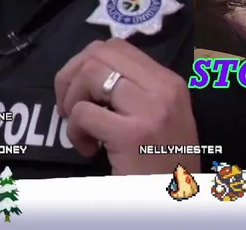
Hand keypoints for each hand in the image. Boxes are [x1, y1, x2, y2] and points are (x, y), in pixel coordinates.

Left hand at [54, 38, 199, 174]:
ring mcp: (150, 109)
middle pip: (98, 53)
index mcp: (168, 80)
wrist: (177, 200)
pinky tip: (89, 149)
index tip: (79, 88)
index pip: (116, 45)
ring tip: (80, 127)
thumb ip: (132, 87)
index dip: (85, 62)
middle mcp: (163, 88)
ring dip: (72, 101)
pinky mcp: (132, 134)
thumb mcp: (158, 113)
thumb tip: (87, 65)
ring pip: (89, 74)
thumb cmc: (162, 159)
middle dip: (70, 76)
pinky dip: (74, 130)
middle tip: (69, 106)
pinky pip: (83, 113)